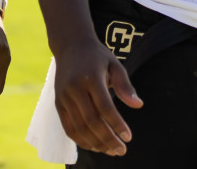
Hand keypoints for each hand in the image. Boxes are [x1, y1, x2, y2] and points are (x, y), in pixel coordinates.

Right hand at [51, 38, 141, 156]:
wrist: (70, 45)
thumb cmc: (97, 56)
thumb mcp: (114, 64)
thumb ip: (125, 85)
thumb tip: (138, 105)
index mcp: (91, 77)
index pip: (105, 107)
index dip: (117, 124)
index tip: (128, 137)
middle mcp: (75, 88)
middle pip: (91, 121)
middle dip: (108, 139)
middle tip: (121, 150)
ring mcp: (64, 96)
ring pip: (79, 127)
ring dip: (96, 143)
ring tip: (111, 151)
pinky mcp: (58, 103)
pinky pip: (68, 127)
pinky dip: (81, 140)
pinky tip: (95, 146)